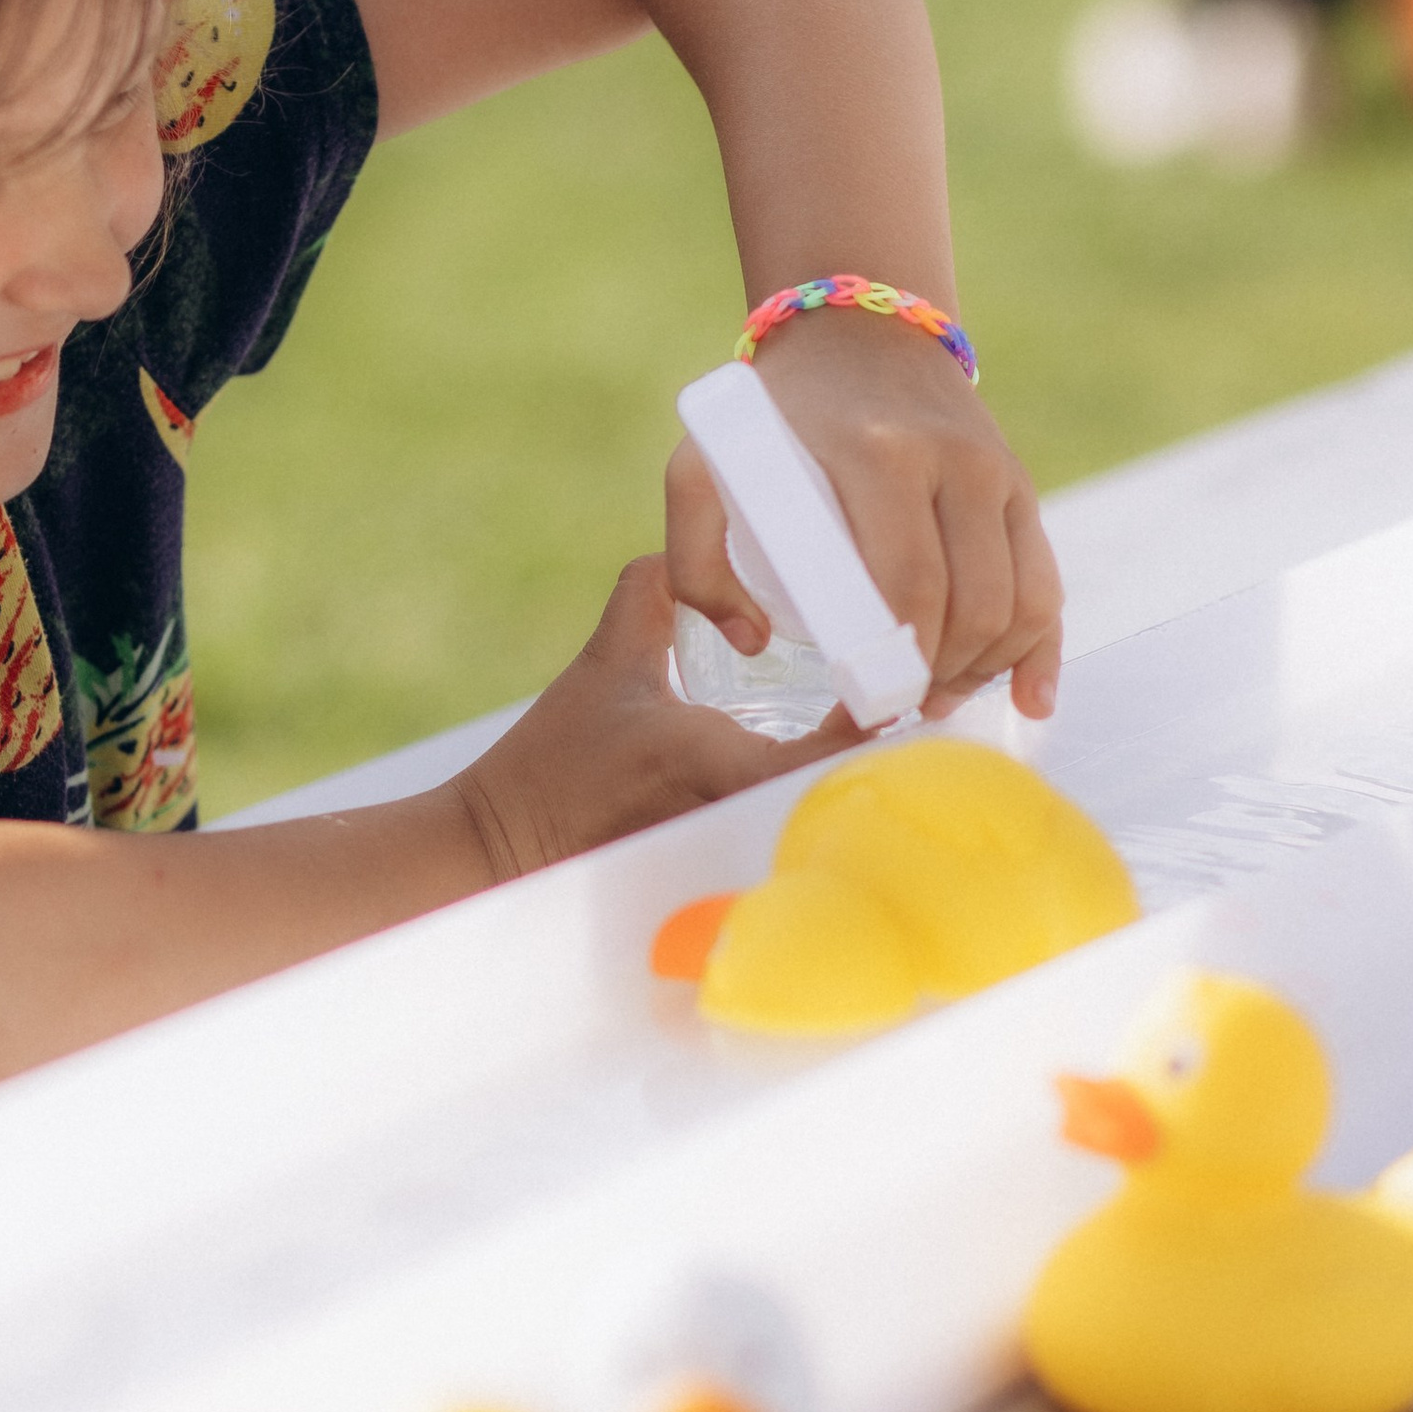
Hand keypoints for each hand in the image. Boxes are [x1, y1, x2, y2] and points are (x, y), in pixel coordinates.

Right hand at [455, 557, 854, 881]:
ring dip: (855, 769)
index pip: (837, 745)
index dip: (878, 709)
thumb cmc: (553, 763)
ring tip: (880, 720)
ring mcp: (738, 845)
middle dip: (883, 742)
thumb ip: (648, 596)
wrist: (507, 843)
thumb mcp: (604, 665)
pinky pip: (795, 823)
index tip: (893, 670)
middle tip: (905, 690)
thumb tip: (684, 551)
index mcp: (723, 765)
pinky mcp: (725, 860)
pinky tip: (828, 763)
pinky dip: (818, 793)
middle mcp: (743, 813)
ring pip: (827, 808)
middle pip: (850, 784)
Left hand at [663, 309, 1062, 721]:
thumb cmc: (773, 414)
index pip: (908, 583)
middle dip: (938, 676)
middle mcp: (952, 460)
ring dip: (983, 668)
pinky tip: (1029, 698)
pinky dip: (1041, 648)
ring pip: (1019, 601)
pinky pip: (1047, 581)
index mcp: (878, 454)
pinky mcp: (1018, 485)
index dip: (896, 661)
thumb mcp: (704, 465)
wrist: (858, 330)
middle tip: (894, 711)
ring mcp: (996, 471)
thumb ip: (694, 556)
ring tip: (933, 698)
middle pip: (972, 603)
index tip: (864, 705)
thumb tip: (750, 642)